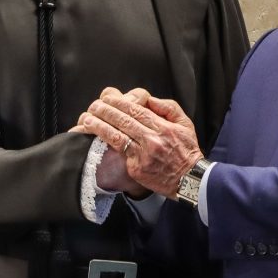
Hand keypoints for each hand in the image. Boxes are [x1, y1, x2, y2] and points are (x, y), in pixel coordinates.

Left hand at [80, 87, 201, 198]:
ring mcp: (143, 155)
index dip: (119, 103)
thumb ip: (169, 108)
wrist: (190, 180)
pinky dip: (106, 144)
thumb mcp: (185, 124)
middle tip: (94, 105)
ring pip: (117, 136)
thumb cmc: (187, 150)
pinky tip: (95, 138)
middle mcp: (152, 140)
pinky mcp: (137, 168)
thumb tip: (150, 100)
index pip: (137, 111)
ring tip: (87, 119)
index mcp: (163, 127)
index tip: (108, 98)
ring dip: (100, 126)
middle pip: (124, 121)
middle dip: (106, 111)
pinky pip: (119, 153)